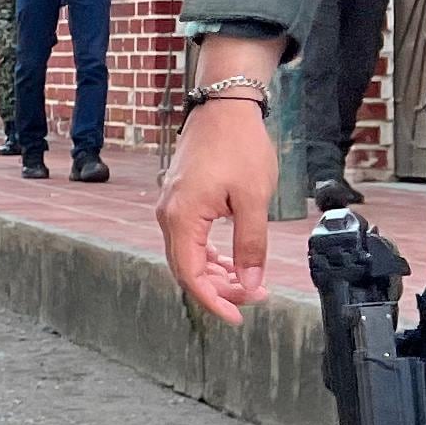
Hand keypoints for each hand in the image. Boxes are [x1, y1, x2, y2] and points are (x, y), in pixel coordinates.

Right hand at [156, 60, 283, 324]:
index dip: (214, 301)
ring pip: (188, 256)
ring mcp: (172, 207)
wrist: (225, 108)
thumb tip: (250, 284)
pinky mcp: (180, 200)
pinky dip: (210, 255)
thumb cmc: (239, 147)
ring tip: (249, 281)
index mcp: (182, 218)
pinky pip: (190, 239)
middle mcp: (169, 215)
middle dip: (220, 289)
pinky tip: (232, 260)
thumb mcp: (253, 200)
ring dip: (216, 273)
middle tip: (256, 296)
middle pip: (187, 269)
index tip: (239, 317)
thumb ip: (250, 246)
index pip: (191, 275)